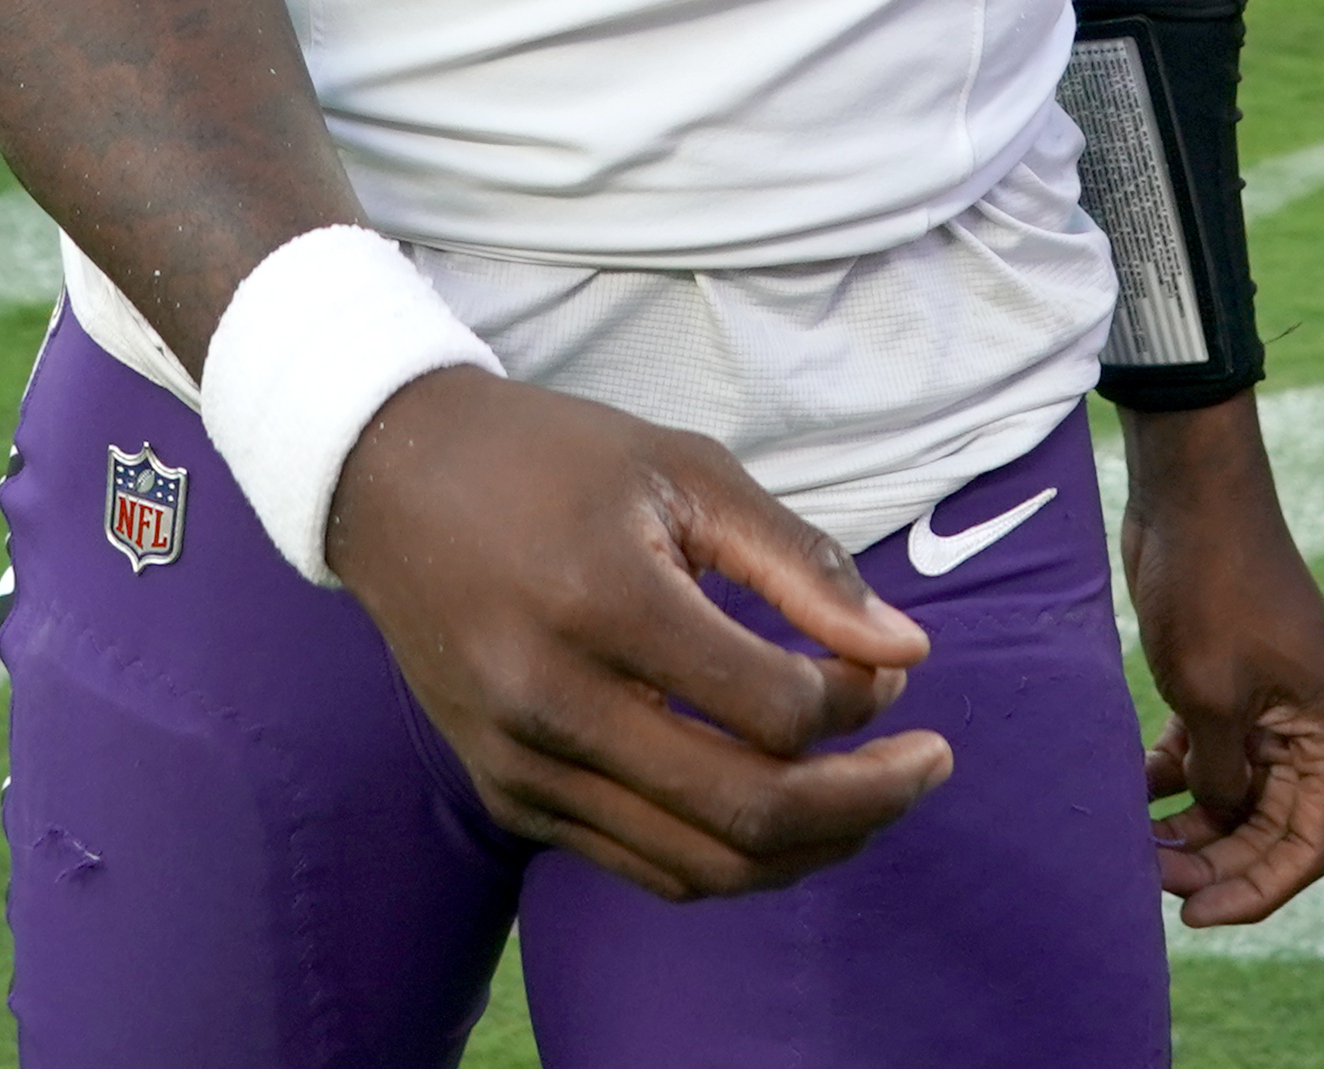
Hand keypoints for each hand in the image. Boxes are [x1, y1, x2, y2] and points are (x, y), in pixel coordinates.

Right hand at [327, 369, 948, 899]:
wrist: (392, 483)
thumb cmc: (552, 459)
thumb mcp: (686, 469)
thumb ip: (802, 563)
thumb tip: (908, 655)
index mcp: (604, 602)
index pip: (773, 710)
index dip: (858, 703)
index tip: (889, 670)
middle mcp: (552, 702)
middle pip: (748, 814)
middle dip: (867, 802)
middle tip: (931, 765)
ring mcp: (522, 765)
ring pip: (702, 865)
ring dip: (812, 847)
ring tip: (874, 798)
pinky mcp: (508, 797)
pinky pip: (644, 865)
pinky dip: (733, 856)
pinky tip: (786, 810)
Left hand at [1122, 396, 1323, 925]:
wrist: (1191, 490)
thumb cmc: (1212, 586)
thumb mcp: (1212, 696)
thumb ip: (1219, 777)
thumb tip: (1216, 819)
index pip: (1309, 848)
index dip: (1255, 891)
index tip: (1192, 914)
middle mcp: (1311, 727)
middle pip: (1268, 829)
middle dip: (1212, 861)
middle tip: (1141, 873)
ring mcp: (1269, 705)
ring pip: (1233, 798)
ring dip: (1187, 828)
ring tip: (1127, 843)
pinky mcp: (1226, 684)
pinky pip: (1206, 757)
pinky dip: (1170, 780)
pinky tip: (1126, 793)